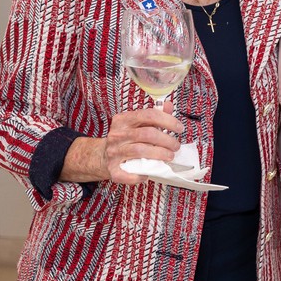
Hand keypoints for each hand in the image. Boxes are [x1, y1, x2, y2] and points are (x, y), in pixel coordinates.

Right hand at [63, 100, 183, 184]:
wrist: (101, 156)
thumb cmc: (125, 139)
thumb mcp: (137, 124)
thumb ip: (153, 115)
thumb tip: (168, 105)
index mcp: (123, 120)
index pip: (148, 115)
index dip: (167, 121)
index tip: (179, 128)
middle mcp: (117, 134)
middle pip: (147, 134)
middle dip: (166, 140)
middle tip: (176, 146)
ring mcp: (113, 152)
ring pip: (140, 151)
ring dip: (159, 154)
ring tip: (170, 156)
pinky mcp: (112, 169)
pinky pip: (129, 174)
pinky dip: (141, 175)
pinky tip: (149, 173)